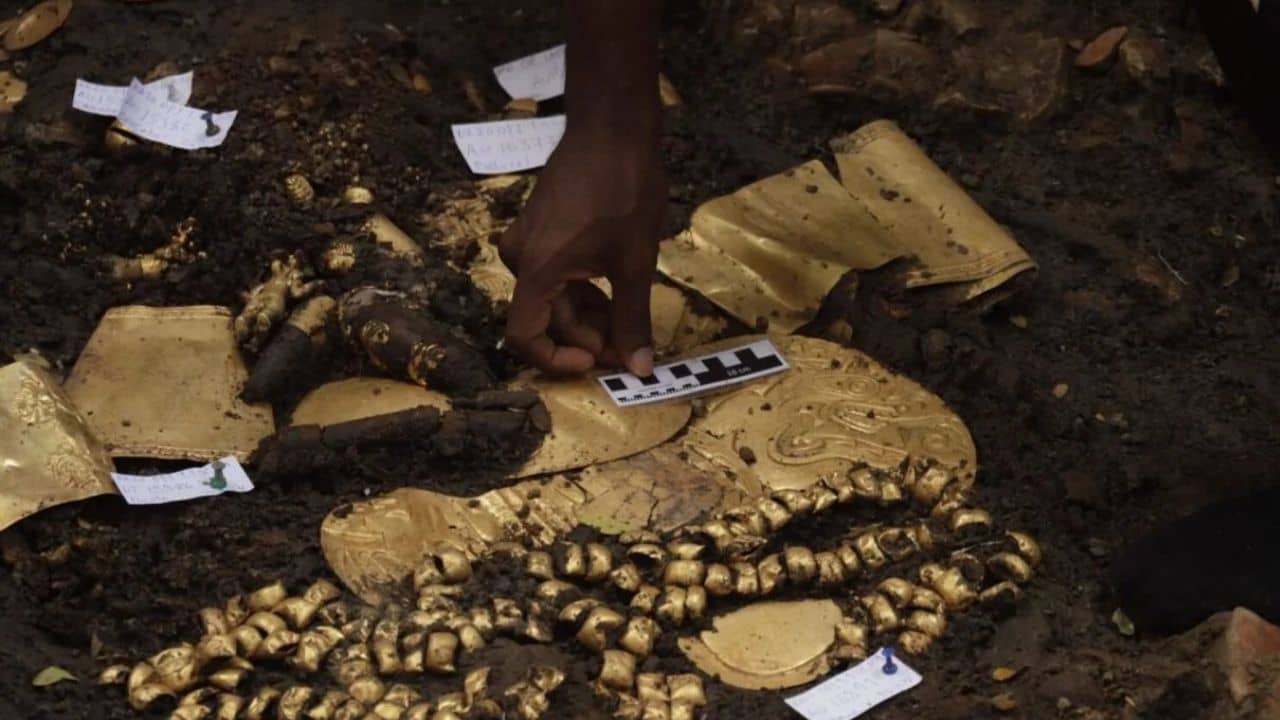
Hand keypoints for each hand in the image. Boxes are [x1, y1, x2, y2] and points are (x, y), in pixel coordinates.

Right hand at [499, 130, 666, 375]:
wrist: (613, 126)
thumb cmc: (624, 188)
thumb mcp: (635, 261)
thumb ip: (633, 318)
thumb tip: (639, 368)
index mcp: (537, 268)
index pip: (525, 337)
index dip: (558, 360)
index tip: (598, 362)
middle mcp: (522, 257)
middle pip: (546, 319)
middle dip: (588, 339)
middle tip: (632, 348)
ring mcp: (528, 241)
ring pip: (552, 298)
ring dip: (589, 317)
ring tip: (631, 323)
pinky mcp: (541, 229)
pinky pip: (555, 275)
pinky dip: (583, 291)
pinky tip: (618, 293)